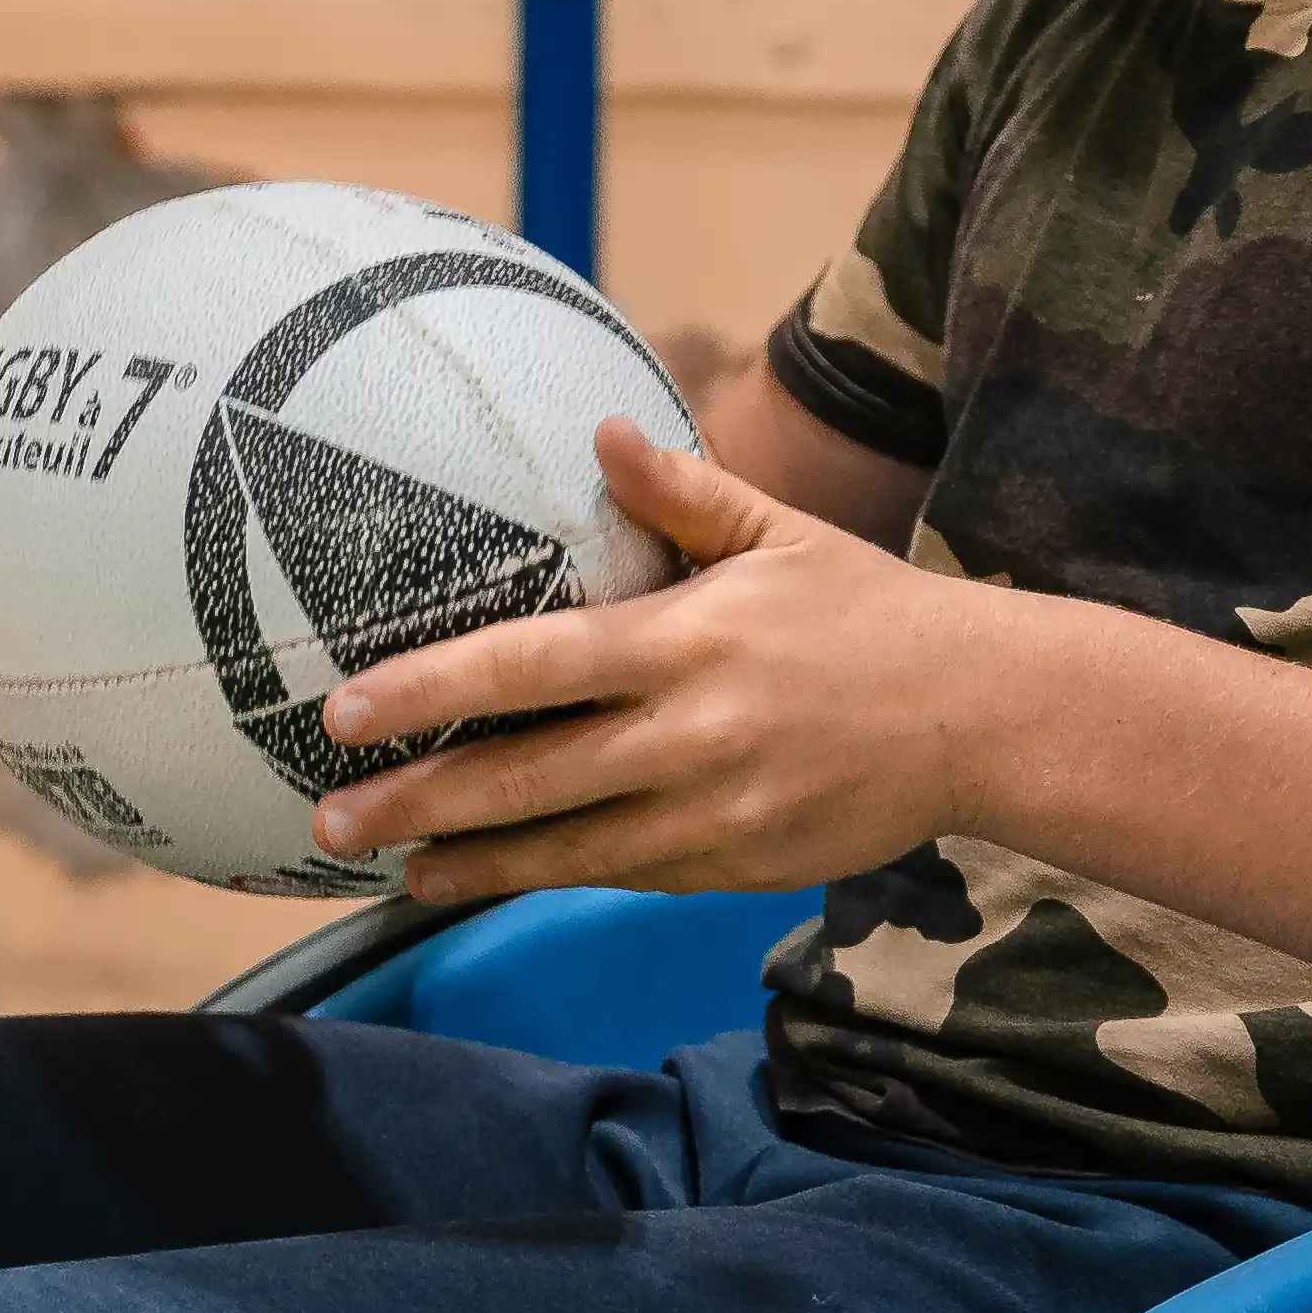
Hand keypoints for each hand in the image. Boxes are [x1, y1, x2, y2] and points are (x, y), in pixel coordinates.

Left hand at [310, 422, 981, 906]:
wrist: (983, 717)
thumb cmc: (869, 613)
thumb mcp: (781, 536)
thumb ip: (683, 493)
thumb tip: (601, 434)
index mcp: (687, 640)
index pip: (532, 666)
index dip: (432, 690)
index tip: (348, 709)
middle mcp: (691, 735)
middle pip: (528, 778)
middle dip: (420, 802)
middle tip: (328, 815)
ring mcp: (714, 813)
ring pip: (567, 849)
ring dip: (471, 863)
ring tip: (392, 868)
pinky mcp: (736, 867)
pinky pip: (624, 874)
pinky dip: (550, 878)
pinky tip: (489, 879)